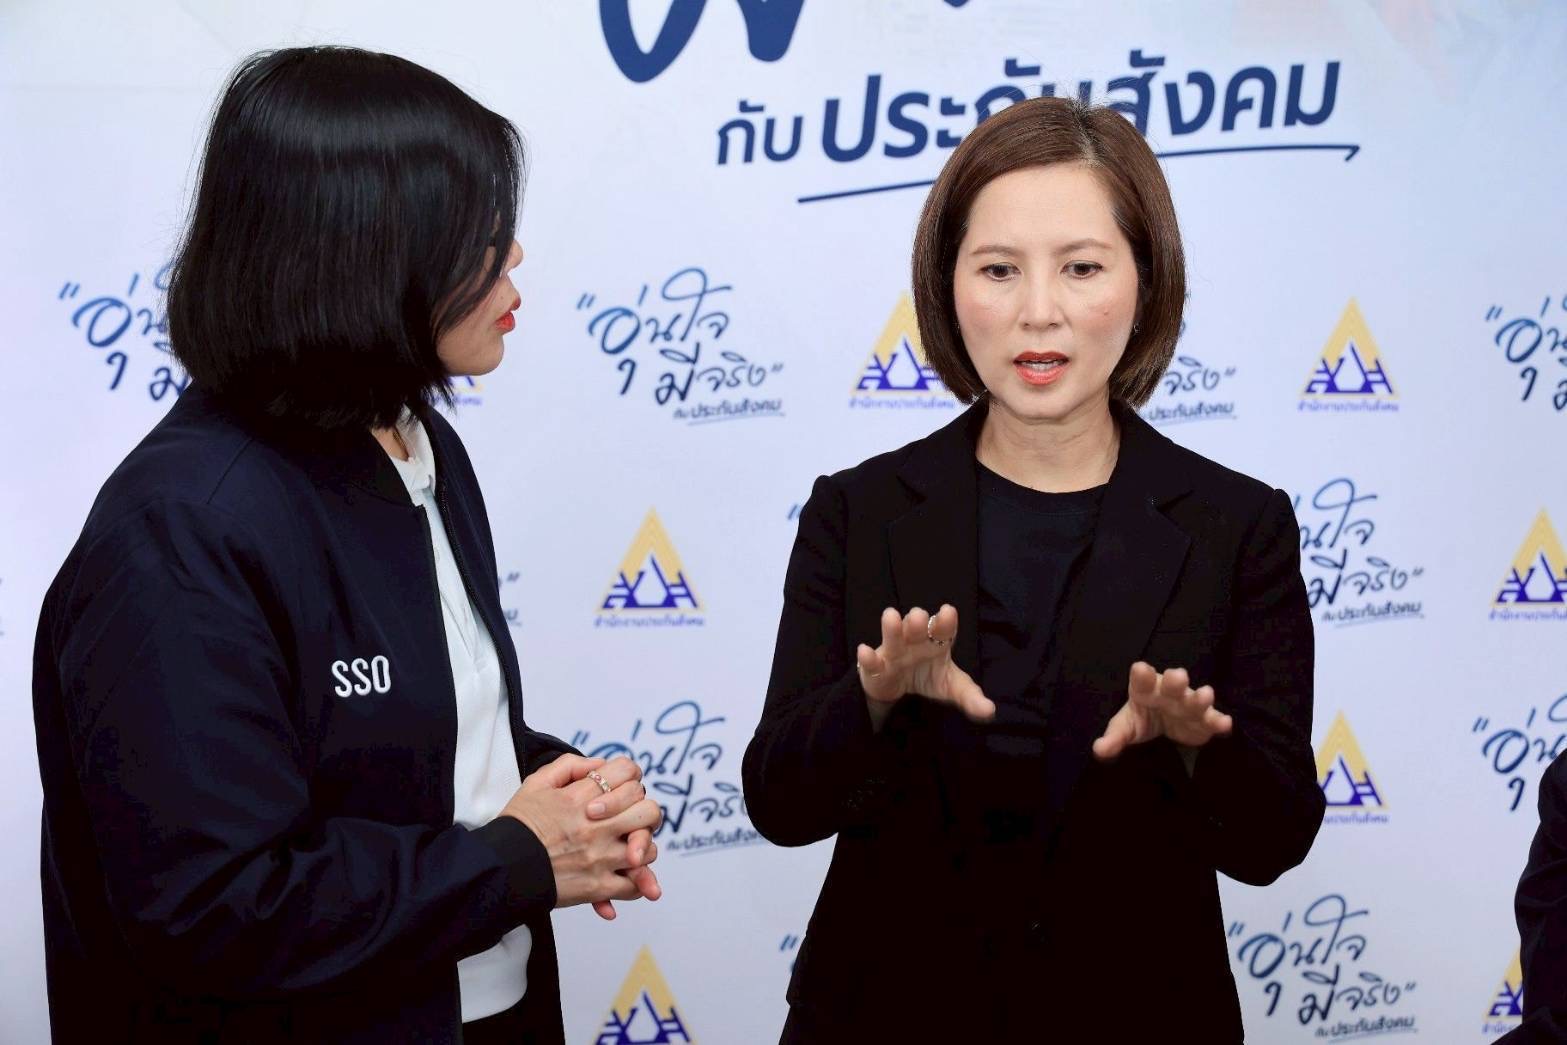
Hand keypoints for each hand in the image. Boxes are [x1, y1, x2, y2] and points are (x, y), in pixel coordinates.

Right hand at [498, 755, 663, 915]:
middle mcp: (596, 826)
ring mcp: (600, 858)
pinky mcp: (597, 887)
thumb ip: (570, 766)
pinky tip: (624, 875)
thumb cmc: (518, 825)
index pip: (628, 773)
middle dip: (643, 811)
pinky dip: (635, 882)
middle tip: (632, 818)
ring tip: (628, 848)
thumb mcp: (537, 783)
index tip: (622, 787)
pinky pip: (633, 886)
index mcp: (580, 797)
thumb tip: (599, 765)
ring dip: (641, 848)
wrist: (500, 867)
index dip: (629, 776)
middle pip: (648, 810)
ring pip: (648, 850)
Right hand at [855, 604, 994, 727]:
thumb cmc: (930, 678)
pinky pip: (871, 662)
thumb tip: (990, 711)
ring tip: (891, 617)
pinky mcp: (875, 668)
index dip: (945, 621)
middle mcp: (915, 642)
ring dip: (892, 629)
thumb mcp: (953, 688)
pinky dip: (867, 657)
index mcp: (937, 643)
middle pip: (916, 628)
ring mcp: (894, 653)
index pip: (944, 630)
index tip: (948, 612)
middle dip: (918, 622)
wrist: (900, 692)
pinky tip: (865, 651)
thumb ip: (971, 698)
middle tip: (919, 616)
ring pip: (892, 638)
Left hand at [1092, 662, 1232, 760]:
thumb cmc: (1141, 719)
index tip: (1140, 669)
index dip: (1141, 674)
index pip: (1140, 678)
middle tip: (1178, 676)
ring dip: (1201, 697)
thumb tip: (1099, 749)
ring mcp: (1189, 704)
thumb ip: (1113, 738)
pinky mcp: (1205, 720)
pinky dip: (1220, 721)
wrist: (1165, 724)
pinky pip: (1214, 719)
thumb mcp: (1124, 728)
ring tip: (1206, 695)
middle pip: (1172, 683)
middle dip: (1175, 679)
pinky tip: (1225, 724)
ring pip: (1196, 699)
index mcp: (1144, 688)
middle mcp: (1169, 692)